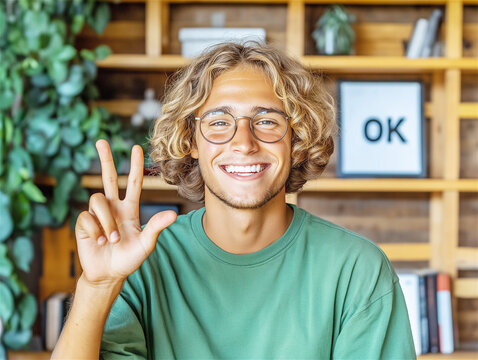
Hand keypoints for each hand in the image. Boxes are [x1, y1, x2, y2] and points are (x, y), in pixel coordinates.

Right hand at [75, 139, 176, 286]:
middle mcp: (113, 207)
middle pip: (108, 177)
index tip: (136, 148)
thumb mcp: (146, 244)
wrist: (108, 274)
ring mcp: (97, 214)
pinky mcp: (84, 223)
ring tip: (110, 239)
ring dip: (106, 220)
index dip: (135, 166)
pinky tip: (98, 241)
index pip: (133, 183)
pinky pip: (87, 217)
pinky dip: (95, 230)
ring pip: (98, 200)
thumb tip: (174, 213)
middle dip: (105, 159)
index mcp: (130, 209)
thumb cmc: (129, 259)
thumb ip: (156, 227)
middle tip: (100, 141)